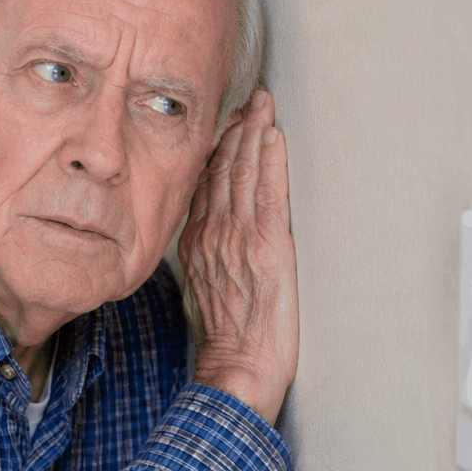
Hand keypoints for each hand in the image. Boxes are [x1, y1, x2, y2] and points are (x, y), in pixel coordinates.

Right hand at [179, 88, 298, 423]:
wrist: (239, 371)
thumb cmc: (228, 341)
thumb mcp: (205, 290)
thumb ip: (207, 255)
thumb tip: (210, 233)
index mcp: (200, 243)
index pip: (207, 184)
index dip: (217, 149)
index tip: (226, 122)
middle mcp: (215, 235)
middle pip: (224, 171)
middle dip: (236, 130)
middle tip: (249, 99)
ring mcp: (240, 240)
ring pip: (244, 174)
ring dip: (254, 134)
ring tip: (262, 104)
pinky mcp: (269, 249)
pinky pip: (268, 195)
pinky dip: (270, 162)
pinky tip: (272, 136)